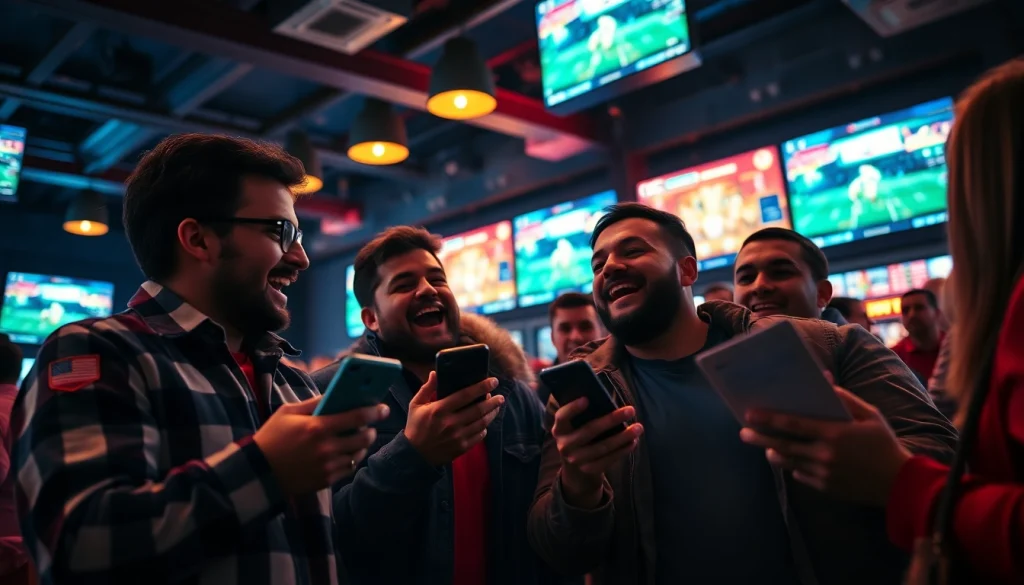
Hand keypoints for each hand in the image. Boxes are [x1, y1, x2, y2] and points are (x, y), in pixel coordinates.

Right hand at [254, 396, 388, 496]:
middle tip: (369, 425)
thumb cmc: (271, 437)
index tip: (383, 408)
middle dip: (371, 430)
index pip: (357, 417)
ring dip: (362, 445)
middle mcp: (326, 448)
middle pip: (364, 438)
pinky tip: (347, 452)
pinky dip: (352, 459)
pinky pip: (349, 468)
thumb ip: (314, 402)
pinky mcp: (326, 481)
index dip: (374, 411)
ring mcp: (327, 466)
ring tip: (358, 438)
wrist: (258, 472)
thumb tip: (336, 394)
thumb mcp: (288, 412)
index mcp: (317, 427)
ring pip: (358, 454)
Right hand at [405, 371, 504, 465]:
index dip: (481, 386)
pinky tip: (485, 422)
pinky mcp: (461, 447)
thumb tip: (435, 373)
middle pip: (478, 409)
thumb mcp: (416, 405)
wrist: (414, 455)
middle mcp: (451, 423)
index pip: (465, 395)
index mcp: (439, 409)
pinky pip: (479, 436)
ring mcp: (458, 436)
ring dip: (492, 413)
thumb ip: (427, 388)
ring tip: (497, 406)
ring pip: (482, 422)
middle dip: (493, 401)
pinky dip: (484, 427)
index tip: (493, 381)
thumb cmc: (415, 427)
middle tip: (500, 396)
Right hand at [552, 397, 642, 508]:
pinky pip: (608, 460)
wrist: (576, 464)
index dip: (573, 408)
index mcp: (559, 428)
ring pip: (602, 447)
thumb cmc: (581, 433)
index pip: (562, 416)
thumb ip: (588, 411)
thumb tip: (606, 394)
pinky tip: (633, 442)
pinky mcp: (588, 470)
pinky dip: (622, 450)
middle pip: (589, 431)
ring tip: (638, 427)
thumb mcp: (577, 423)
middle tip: (631, 410)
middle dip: (611, 420)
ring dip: (622, 437)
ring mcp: (575, 459)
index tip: (587, 399)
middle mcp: (564, 445)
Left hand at [738, 376, 911, 505]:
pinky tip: (792, 458)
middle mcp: (825, 455)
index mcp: (835, 434)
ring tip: (765, 446)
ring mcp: (824, 474)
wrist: (899, 484)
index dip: (769, 418)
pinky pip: (801, 475)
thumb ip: (844, 398)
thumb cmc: (883, 443)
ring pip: (788, 462)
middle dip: (760, 438)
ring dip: (773, 453)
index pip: (793, 425)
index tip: (749, 413)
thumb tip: (824, 379)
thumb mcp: (870, 415)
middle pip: (783, 445)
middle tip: (743, 432)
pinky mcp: (825, 489)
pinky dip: (795, 466)